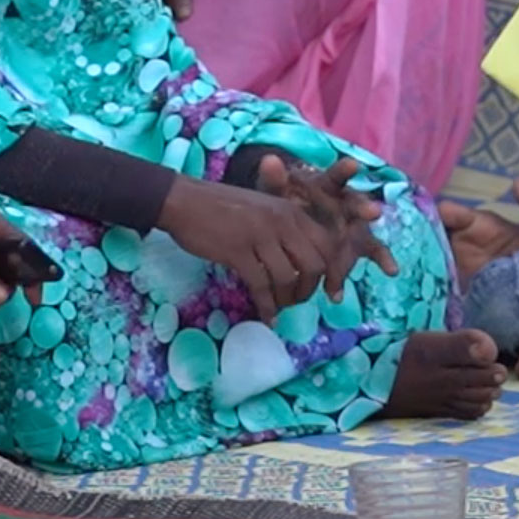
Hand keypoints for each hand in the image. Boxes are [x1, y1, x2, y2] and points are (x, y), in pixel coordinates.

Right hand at [155, 174, 332, 322]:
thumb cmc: (222, 207)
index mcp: (290, 211)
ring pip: (288, 277)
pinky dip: (267, 306)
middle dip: (309, 290)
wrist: (184, 201)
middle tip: (298, 300)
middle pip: (314, 264)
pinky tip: (267, 316)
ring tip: (279, 307)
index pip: (327, 244)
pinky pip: (261, 285)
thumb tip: (303, 264)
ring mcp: (260, 235)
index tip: (331, 293)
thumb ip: (285, 230)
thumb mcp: (263, 209)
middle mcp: (281, 221)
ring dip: (287, 299)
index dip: (334, 272)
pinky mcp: (238, 251)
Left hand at [248, 152, 398, 301]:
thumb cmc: (288, 198)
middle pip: (356, 204)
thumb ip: (274, 179)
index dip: (344, 170)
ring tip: (388, 263)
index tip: (354, 165)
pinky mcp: (358, 243)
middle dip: (364, 209)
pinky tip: (389, 271)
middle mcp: (346, 203)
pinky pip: (371, 252)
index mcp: (327, 185)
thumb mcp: (277, 189)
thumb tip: (269, 160)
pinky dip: (380, 261)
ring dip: (376, 248)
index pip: (335, 175)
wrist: (295, 217)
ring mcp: (354, 224)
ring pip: (365, 235)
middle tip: (375, 212)